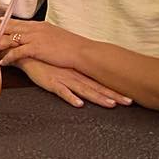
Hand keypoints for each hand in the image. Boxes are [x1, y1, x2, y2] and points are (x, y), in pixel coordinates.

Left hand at [0, 20, 88, 70]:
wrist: (81, 52)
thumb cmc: (73, 46)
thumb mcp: (58, 36)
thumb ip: (47, 36)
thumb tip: (44, 39)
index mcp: (41, 25)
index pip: (21, 22)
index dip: (9, 21)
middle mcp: (36, 29)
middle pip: (12, 27)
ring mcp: (35, 38)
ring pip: (11, 39)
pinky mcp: (35, 48)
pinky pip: (17, 52)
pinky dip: (9, 57)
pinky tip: (3, 62)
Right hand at [16, 58, 130, 108]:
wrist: (28, 53)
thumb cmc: (44, 61)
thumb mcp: (62, 67)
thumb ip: (73, 74)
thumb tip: (84, 80)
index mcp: (78, 73)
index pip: (100, 83)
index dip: (114, 89)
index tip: (129, 96)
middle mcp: (75, 76)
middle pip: (97, 88)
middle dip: (114, 95)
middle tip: (129, 101)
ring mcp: (64, 79)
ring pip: (84, 90)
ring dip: (98, 97)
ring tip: (111, 104)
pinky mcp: (51, 82)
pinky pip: (62, 92)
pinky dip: (71, 97)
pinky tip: (79, 104)